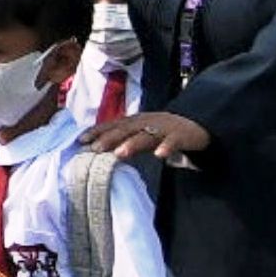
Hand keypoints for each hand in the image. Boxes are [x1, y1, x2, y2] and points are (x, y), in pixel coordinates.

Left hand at [83, 111, 209, 162]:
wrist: (194, 125)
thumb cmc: (161, 132)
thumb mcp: (139, 134)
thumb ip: (121, 140)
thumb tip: (96, 151)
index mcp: (135, 121)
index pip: (113, 125)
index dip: (97, 131)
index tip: (81, 140)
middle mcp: (146, 122)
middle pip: (126, 129)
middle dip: (110, 137)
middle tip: (95, 148)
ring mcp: (163, 128)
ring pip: (146, 135)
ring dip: (132, 143)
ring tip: (119, 153)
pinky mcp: (180, 135)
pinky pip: (172, 141)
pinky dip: (166, 147)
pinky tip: (159, 155)